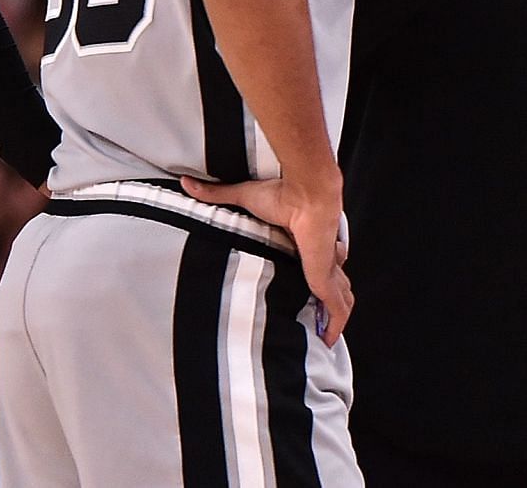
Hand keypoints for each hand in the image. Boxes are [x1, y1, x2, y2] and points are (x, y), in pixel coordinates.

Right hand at [182, 175, 352, 345]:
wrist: (306, 194)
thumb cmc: (281, 193)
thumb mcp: (243, 197)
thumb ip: (216, 195)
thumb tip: (186, 184)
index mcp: (305, 240)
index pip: (317, 259)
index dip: (317, 271)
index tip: (309, 281)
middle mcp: (320, 255)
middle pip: (333, 281)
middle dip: (329, 299)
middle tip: (318, 318)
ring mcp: (326, 269)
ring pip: (340, 296)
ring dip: (334, 316)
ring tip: (325, 336)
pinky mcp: (326, 279)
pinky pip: (337, 307)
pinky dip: (335, 325)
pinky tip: (329, 341)